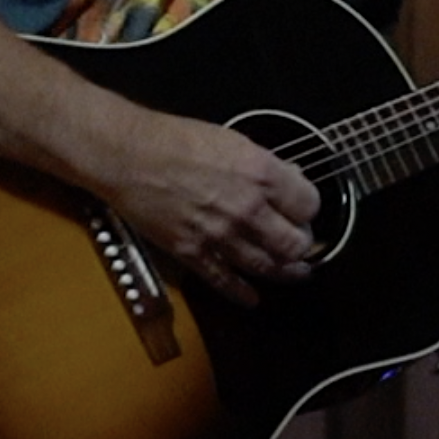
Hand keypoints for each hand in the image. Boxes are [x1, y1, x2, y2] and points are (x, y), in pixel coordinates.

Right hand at [98, 110, 320, 308]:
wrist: (129, 155)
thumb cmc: (173, 141)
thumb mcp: (233, 140)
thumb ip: (265, 165)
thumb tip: (287, 178)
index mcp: (260, 174)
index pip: (309, 204)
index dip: (309, 209)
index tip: (305, 211)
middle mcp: (246, 208)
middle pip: (295, 243)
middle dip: (302, 245)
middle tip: (302, 244)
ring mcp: (221, 235)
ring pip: (268, 266)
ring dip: (285, 272)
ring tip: (294, 273)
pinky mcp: (194, 253)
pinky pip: (226, 282)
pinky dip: (243, 293)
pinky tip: (252, 297)